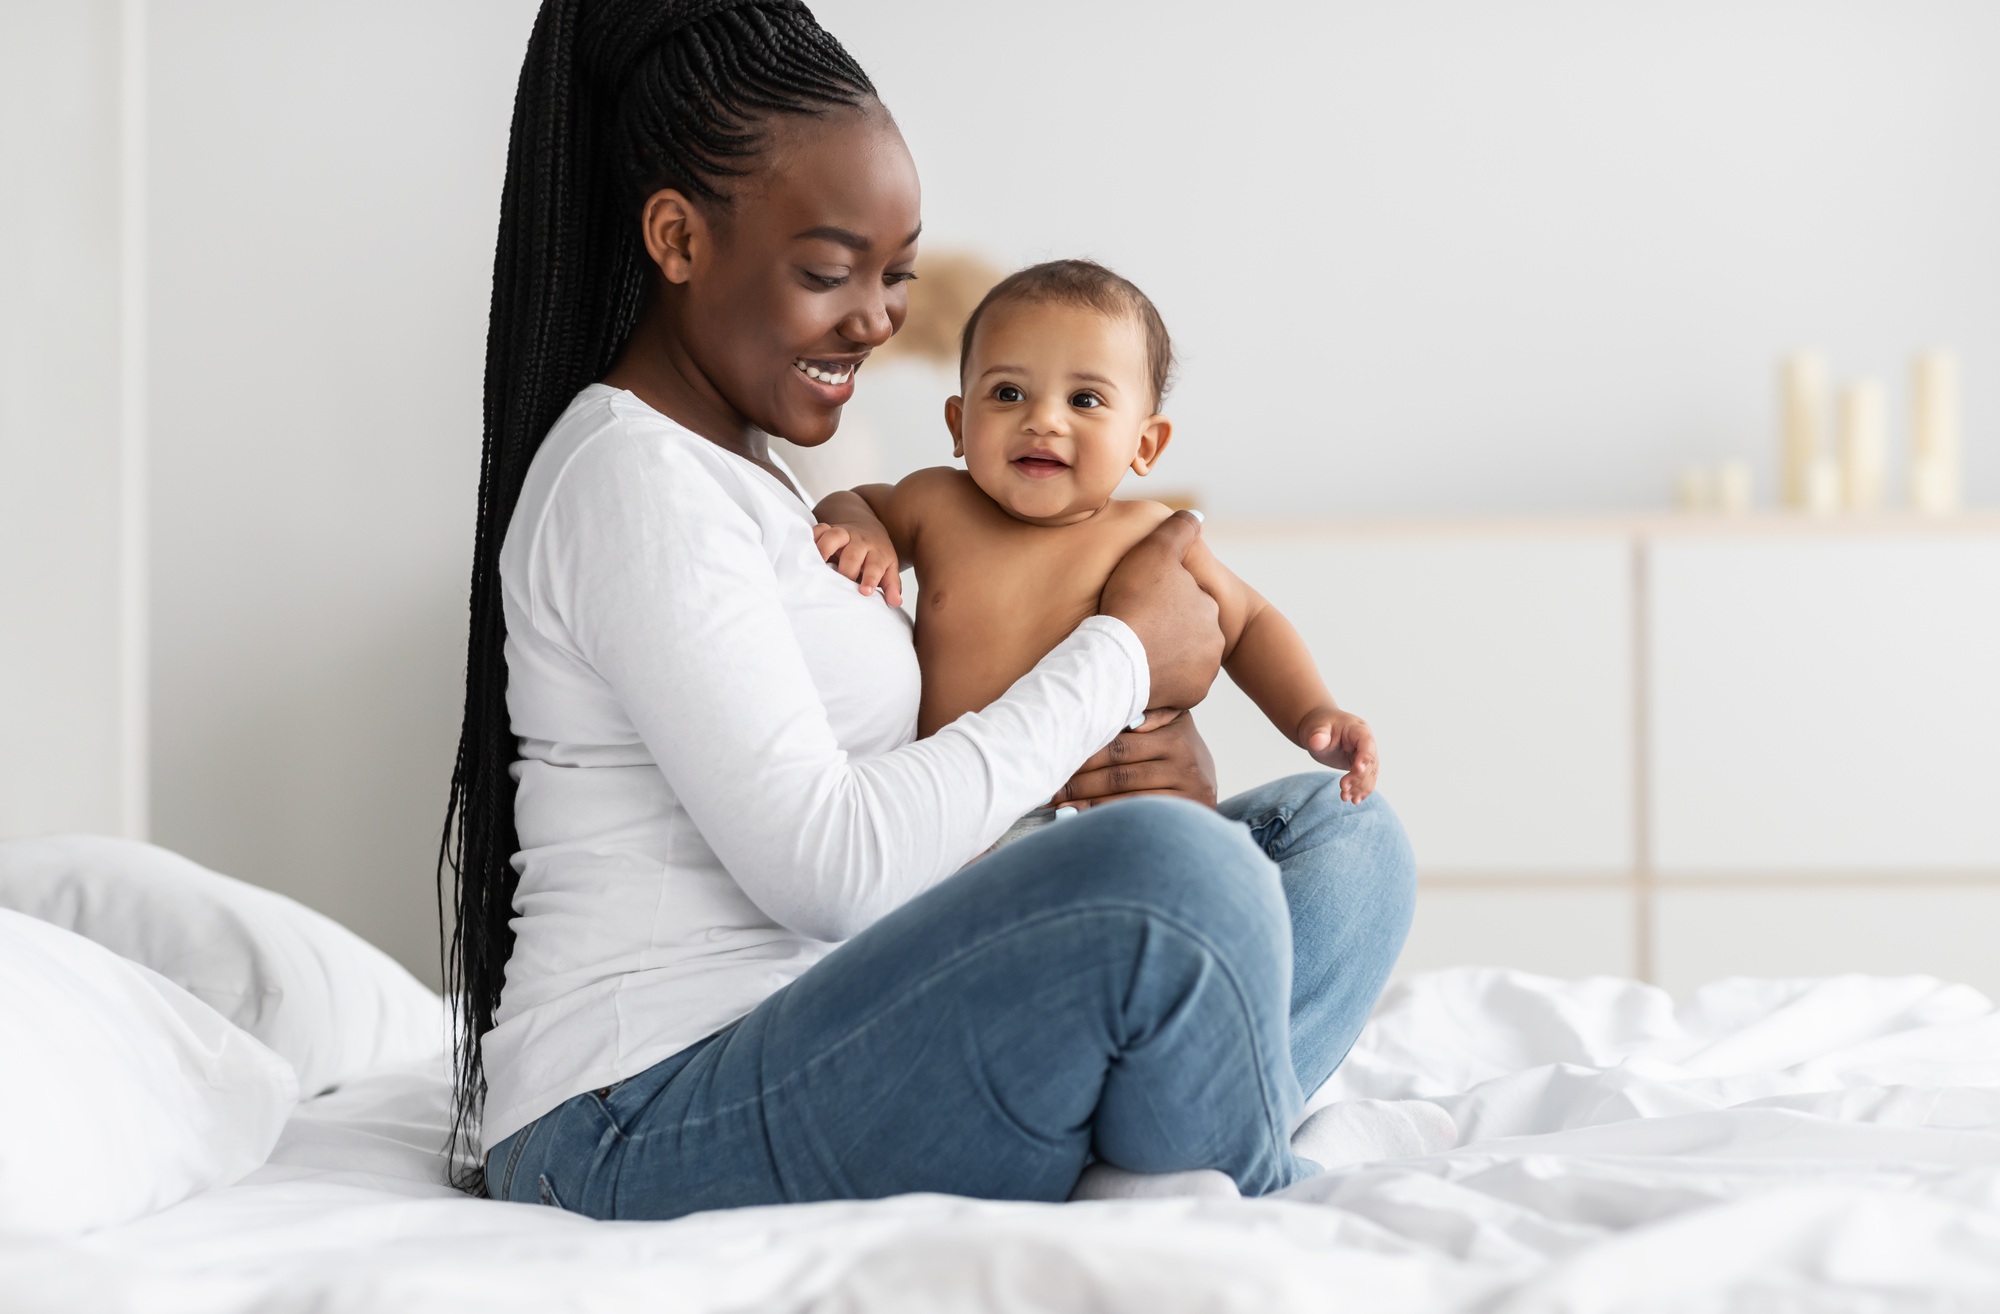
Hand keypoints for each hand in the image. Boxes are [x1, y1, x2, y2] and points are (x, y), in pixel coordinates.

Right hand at [813, 519, 902, 606]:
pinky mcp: (829, 529)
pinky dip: (811, 539)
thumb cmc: (877, 556)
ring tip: (817, 567)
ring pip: (833, 536)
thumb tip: (895, 602)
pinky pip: (818, 530)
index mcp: (877, 553)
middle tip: (840, 585)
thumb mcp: (889, 568)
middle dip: (846, 570)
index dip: (870, 579)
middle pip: (853, 553)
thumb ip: (891, 585)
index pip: (875, 565)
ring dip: (824, 550)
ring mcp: (844, 534)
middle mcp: (860, 542)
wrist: (868, 527)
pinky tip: (805, 552)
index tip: (865, 592)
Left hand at [1051, 709, 1218, 810]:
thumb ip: (1139, 718)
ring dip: (1084, 799)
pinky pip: (1136, 812)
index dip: (1081, 752)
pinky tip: (1078, 817)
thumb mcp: (1165, 728)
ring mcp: (1189, 785)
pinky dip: (1103, 815)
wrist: (1206, 791)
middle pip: (1117, 767)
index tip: (1051, 759)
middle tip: (1044, 785)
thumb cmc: (1173, 756)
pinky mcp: (1188, 810)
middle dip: (1076, 778)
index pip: (1117, 741)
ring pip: (1123, 793)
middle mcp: (1185, 754)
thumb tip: (1086, 715)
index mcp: (1175, 727)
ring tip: (1054, 803)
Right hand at [1098, 511, 1222, 710]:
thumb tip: (1196, 514)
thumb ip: (1178, 528)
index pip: (1184, 598)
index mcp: (1208, 607)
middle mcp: (1213, 641)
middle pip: (1183, 631)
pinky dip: (1160, 686)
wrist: (1118, 660)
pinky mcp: (1189, 698)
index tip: (1136, 601)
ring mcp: (1203, 672)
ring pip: (1179, 660)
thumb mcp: (1155, 551)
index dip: (1159, 597)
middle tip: (1134, 628)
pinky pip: (1173, 690)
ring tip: (1134, 655)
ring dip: (1162, 658)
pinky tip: (1140, 677)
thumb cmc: (1133, 602)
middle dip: (1164, 630)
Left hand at [1296, 706, 1378, 802]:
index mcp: (1358, 730)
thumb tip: (1316, 741)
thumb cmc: (1319, 725)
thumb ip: (1318, 735)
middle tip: (1343, 788)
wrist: (1317, 730)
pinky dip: (1360, 790)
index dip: (1365, 757)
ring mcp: (1364, 755)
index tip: (1357, 769)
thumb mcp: (1317, 728)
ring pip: (1370, 774)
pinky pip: (1365, 779)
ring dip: (1360, 788)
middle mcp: (1366, 743)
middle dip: (1359, 777)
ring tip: (1346, 798)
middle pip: (1371, 762)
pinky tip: (1353, 800)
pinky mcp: (1359, 765)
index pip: (1367, 744)